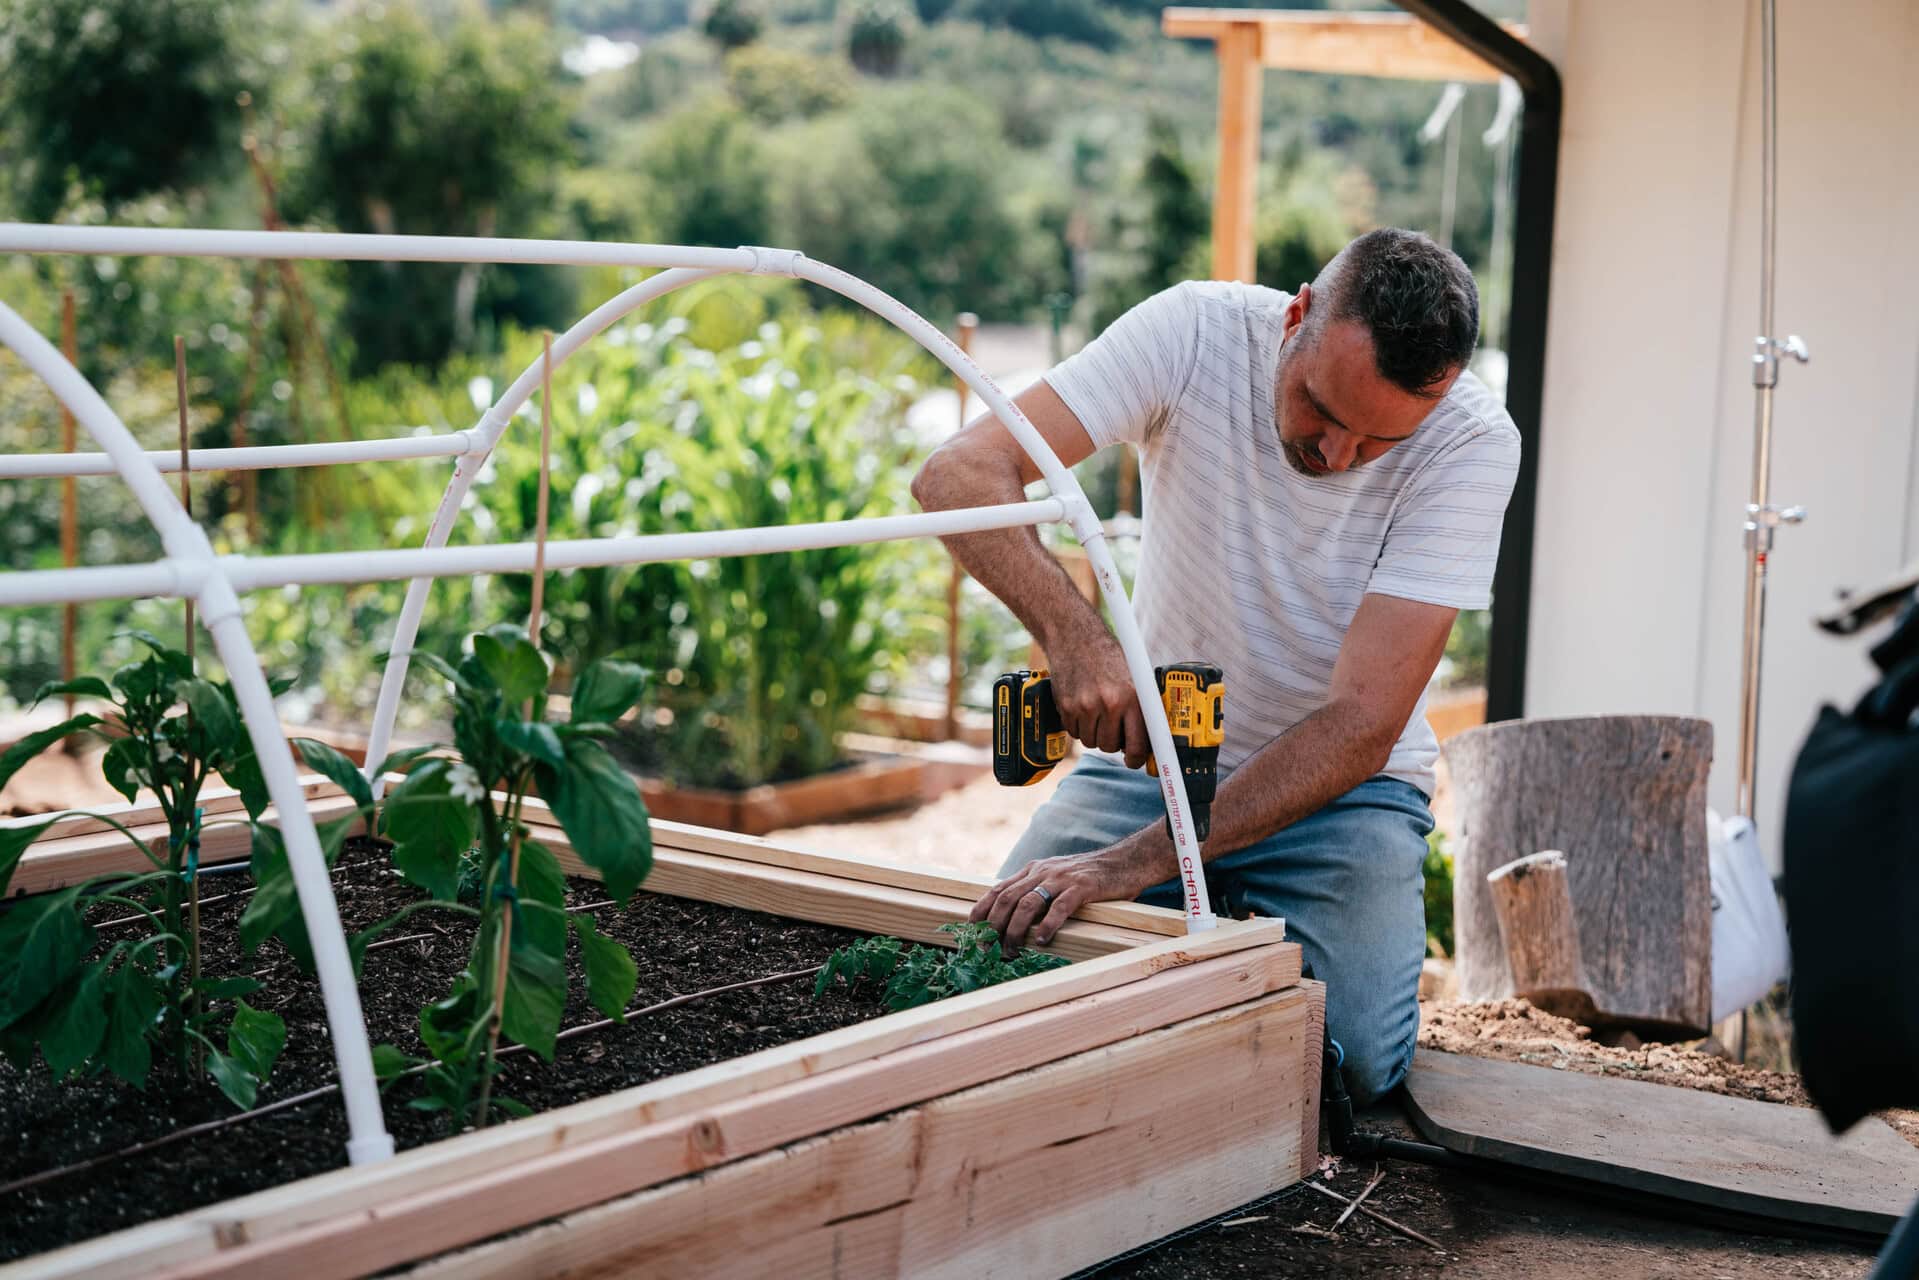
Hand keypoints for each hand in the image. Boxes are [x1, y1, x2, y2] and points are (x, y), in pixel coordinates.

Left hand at [970, 845, 1161, 954]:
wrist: (1123, 861)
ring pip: (1027, 904)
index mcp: (1032, 870)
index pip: (997, 890)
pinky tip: (1042, 940)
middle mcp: (1042, 871)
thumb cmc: (1088, 876)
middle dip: (992, 926)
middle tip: (987, 950)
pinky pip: (1059, 907)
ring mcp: (1061, 879)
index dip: (980, 912)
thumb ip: (1035, 889)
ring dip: (1015, 930)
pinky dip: (1047, 925)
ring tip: (1011, 951)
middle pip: (1006, 899)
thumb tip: (1012, 917)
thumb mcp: (1054, 876)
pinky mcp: (1081, 887)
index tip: (970, 933)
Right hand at [1048, 626, 1151, 767]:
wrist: (1074, 637)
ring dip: (1093, 733)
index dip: (1136, 759)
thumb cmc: (1106, 655)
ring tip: (1096, 712)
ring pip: (1090, 742)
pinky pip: (1073, 732)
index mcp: (1131, 697)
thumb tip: (1146, 738)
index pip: (1137, 744)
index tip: (1134, 761)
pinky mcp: (1066, 707)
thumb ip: (1138, 706)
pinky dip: (1078, 725)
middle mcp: (1109, 703)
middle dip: (1112, 741)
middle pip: (1110, 746)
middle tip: (1111, 725)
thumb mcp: (1132, 677)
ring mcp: (1085, 706)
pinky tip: (1082, 706)